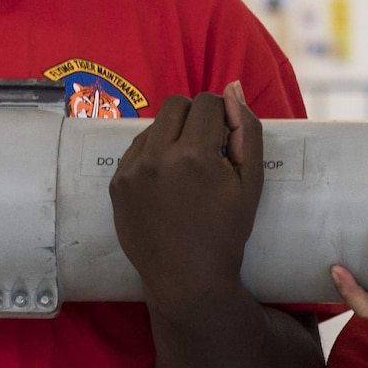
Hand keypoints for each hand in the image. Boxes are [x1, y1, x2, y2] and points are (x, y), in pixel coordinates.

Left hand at [110, 81, 261, 308]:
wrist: (187, 278)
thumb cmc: (226, 233)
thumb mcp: (251, 183)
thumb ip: (246, 131)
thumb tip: (233, 89)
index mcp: (195, 154)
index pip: (206, 103)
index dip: (221, 114)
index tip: (225, 136)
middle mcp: (158, 156)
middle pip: (176, 105)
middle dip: (195, 117)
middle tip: (206, 147)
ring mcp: (132, 170)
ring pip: (153, 125)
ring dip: (172, 135)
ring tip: (185, 168)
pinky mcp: (117, 183)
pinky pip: (135, 148)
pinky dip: (153, 154)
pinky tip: (166, 181)